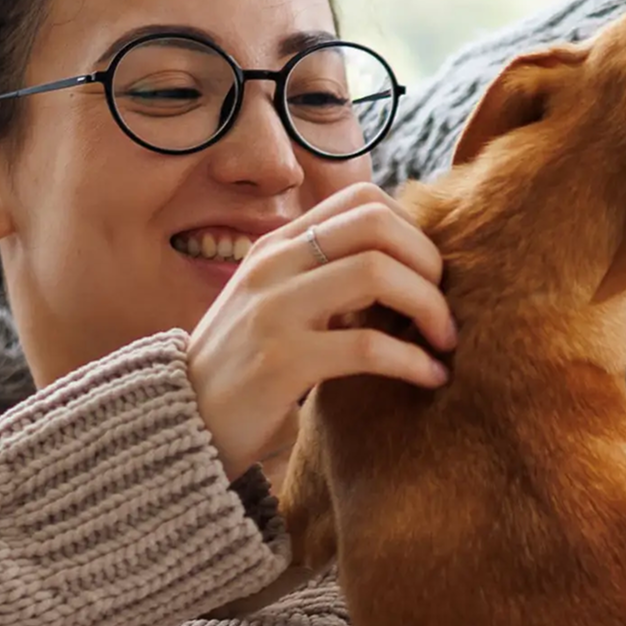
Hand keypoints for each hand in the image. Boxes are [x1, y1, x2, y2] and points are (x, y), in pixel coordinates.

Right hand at [186, 181, 457, 481]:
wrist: (180, 425)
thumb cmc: (245, 370)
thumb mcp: (278, 307)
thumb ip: (327, 280)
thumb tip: (406, 266)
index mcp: (278, 247)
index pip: (363, 200)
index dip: (413, 231)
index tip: (429, 277)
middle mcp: (273, 266)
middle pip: (377, 226)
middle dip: (430, 264)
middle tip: (445, 309)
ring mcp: (273, 311)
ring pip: (377, 274)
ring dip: (430, 307)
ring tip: (445, 343)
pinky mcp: (281, 363)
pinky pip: (369, 347)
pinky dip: (414, 361)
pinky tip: (431, 378)